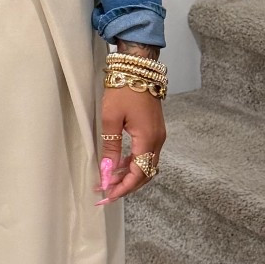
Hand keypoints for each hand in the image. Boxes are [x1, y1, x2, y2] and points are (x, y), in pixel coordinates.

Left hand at [96, 83, 165, 203]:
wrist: (138, 67)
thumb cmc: (123, 89)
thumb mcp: (110, 119)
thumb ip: (110, 148)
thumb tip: (108, 172)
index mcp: (148, 139)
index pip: (138, 174)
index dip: (123, 188)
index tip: (107, 196)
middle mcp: (157, 140)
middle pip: (145, 174)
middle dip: (126, 186)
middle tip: (106, 193)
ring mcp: (158, 135)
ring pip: (147, 165)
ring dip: (130, 176)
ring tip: (109, 181)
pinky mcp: (155, 130)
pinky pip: (146, 154)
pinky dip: (134, 164)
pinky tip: (119, 165)